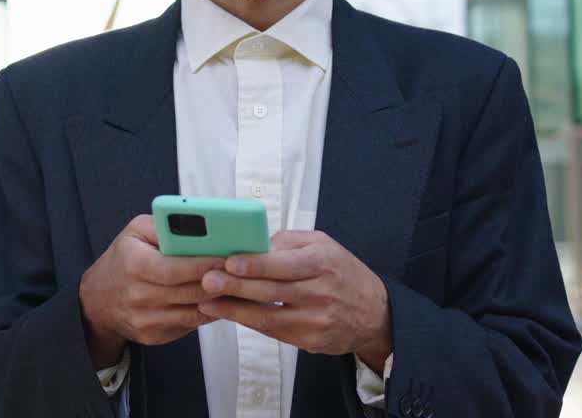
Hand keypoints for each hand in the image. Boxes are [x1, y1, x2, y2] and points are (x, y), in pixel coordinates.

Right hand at [79, 215, 224, 368]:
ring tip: (238, 284)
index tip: (230, 256)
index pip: (177, 269)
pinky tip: (221, 298)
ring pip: (195, 311)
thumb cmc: (123, 258)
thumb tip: (200, 224)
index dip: (206, 264)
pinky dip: (208, 311)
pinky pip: (190, 324)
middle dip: (221, 281)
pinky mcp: (154, 336)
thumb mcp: (136, 232)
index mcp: (134, 265)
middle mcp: (138, 296)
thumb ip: (166, 225)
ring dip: (220, 299)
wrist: (97, 301)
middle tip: (244, 270)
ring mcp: (146, 320)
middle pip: (191, 292)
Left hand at [197, 230, 392, 373]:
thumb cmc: (343, 274)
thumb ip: (289, 241)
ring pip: (268, 316)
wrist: (374, 312)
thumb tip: (256, 244)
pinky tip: (230, 314)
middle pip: (272, 291)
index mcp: (323, 262)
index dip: (256, 264)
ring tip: (208, 302)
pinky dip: (249, 322)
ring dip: (234, 309)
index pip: (285, 264)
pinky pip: (274, 332)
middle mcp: (321, 292)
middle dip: (236, 286)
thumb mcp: (323, 245)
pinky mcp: (310, 340)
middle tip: (208, 281)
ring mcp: (316, 319)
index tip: (230, 262)